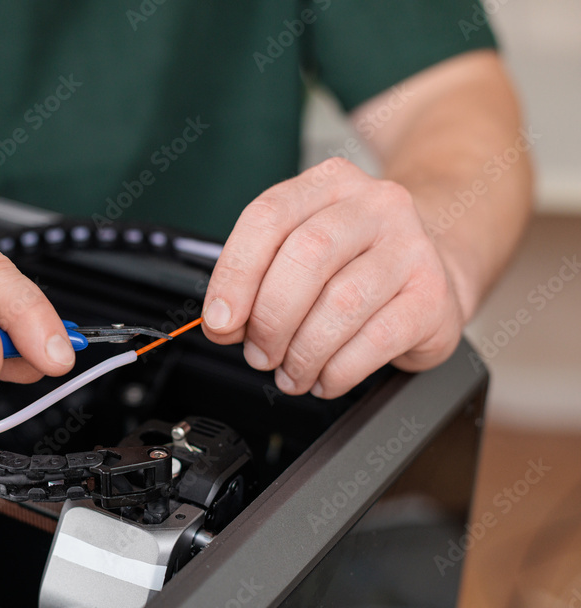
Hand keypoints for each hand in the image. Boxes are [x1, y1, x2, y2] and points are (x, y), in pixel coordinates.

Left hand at [202, 158, 464, 398]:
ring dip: (302, 352)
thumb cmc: (355, 264)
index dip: (234, 274)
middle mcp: (376, 205)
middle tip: (259, 354)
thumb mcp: (303, 253)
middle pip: (305, 256)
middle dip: (270, 318)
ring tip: (290, 372)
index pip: (268, 218)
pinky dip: (338, 370)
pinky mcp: (433, 297)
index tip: (219, 320)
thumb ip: (258, 279)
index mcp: (329, 182)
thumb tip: (223, 322)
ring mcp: (412, 248)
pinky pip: (376, 340)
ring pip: (340, 304)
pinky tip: (325, 378)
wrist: (436, 271)